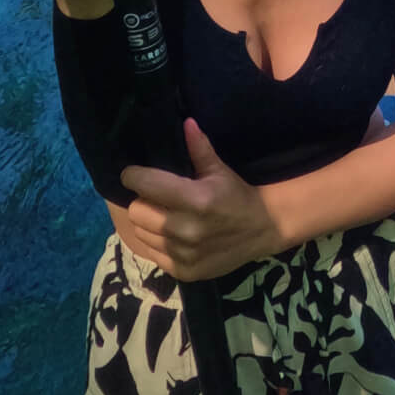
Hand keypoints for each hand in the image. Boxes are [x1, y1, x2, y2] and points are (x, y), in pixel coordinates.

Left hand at [121, 119, 281, 280]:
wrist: (261, 230)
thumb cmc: (237, 195)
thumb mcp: (220, 170)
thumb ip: (199, 148)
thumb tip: (186, 122)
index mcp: (196, 199)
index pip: (145, 185)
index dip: (134, 176)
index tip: (133, 173)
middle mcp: (186, 228)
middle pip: (137, 211)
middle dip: (142, 199)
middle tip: (154, 195)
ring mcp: (183, 254)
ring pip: (141, 233)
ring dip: (148, 221)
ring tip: (164, 213)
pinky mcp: (182, 271)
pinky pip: (152, 252)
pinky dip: (157, 241)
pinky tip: (172, 233)